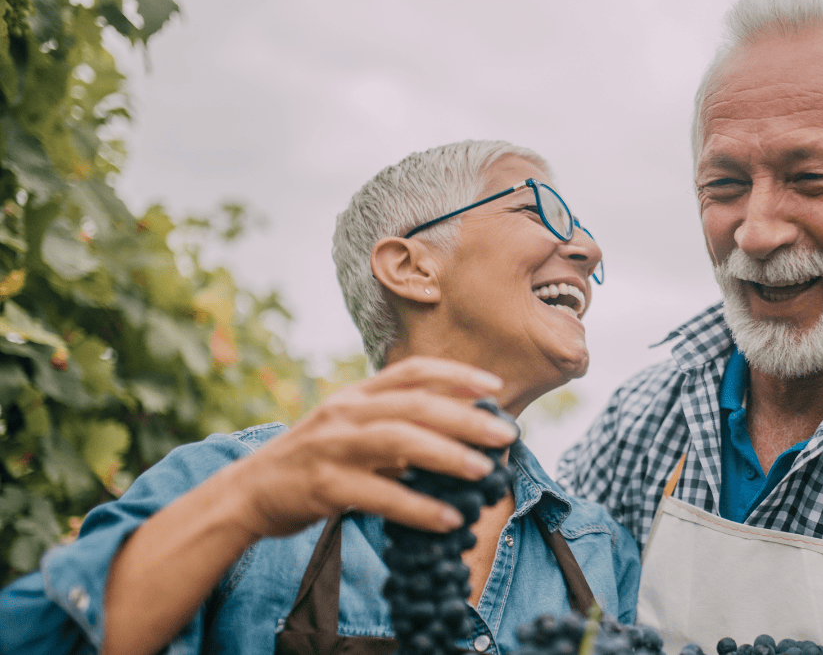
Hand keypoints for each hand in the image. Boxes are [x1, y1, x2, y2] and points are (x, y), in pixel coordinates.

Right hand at [225, 356, 517, 537]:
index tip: (494, 388)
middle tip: (505, 436)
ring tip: (483, 473)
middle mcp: (345, 412)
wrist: (248, 493)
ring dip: (447, 456)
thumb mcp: (351, 430)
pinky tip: (448, 519)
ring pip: (399, 441)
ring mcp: (332, 446)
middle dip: (465, 418)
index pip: (411, 371)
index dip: (456, 374)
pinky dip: (418, 508)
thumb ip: (395, 426)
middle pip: (414, 404)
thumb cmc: (313, 462)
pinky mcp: (324, 486)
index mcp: (356, 395)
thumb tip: (459, 433)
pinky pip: (380, 496)